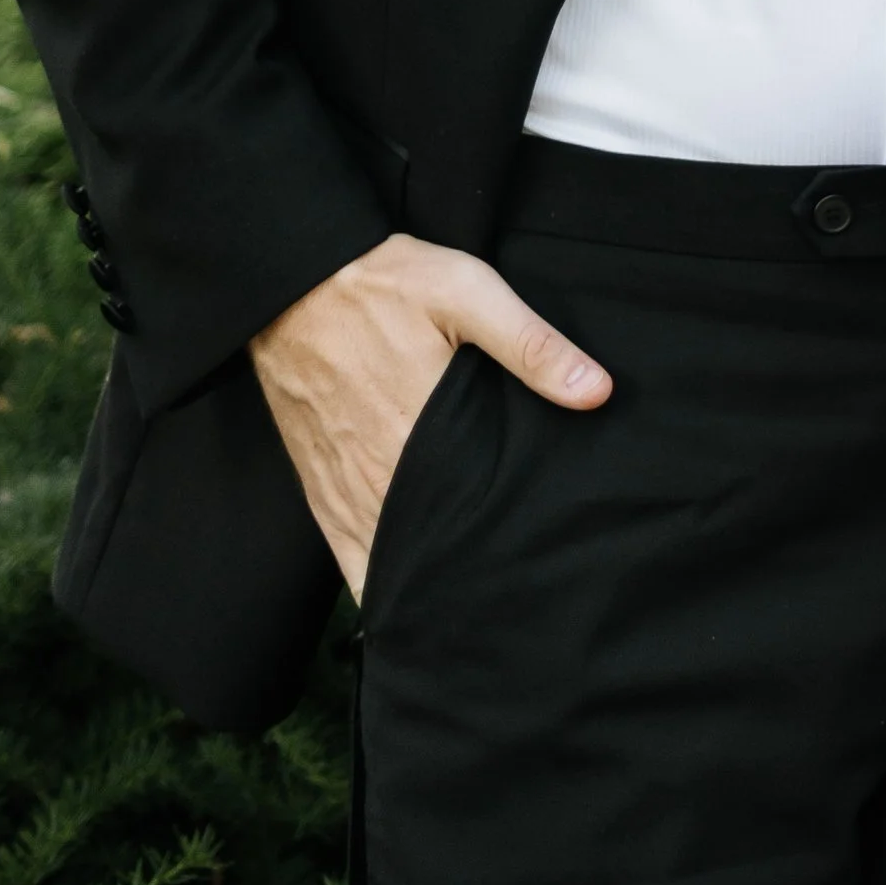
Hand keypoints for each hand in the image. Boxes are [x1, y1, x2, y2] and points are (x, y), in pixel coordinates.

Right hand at [249, 231, 611, 598]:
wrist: (290, 281)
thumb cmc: (382, 285)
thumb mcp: (467, 292)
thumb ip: (530, 345)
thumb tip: (596, 392)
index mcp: (419, 436)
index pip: (470, 521)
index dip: (501, 551)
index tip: (533, 570)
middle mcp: (376, 475)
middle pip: (428, 550)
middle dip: (466, 576)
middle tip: (508, 593)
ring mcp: (342, 485)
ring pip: (383, 561)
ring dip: (420, 580)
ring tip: (463, 603)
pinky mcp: (318, 481)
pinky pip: (344, 551)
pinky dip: (371, 577)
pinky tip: (398, 596)